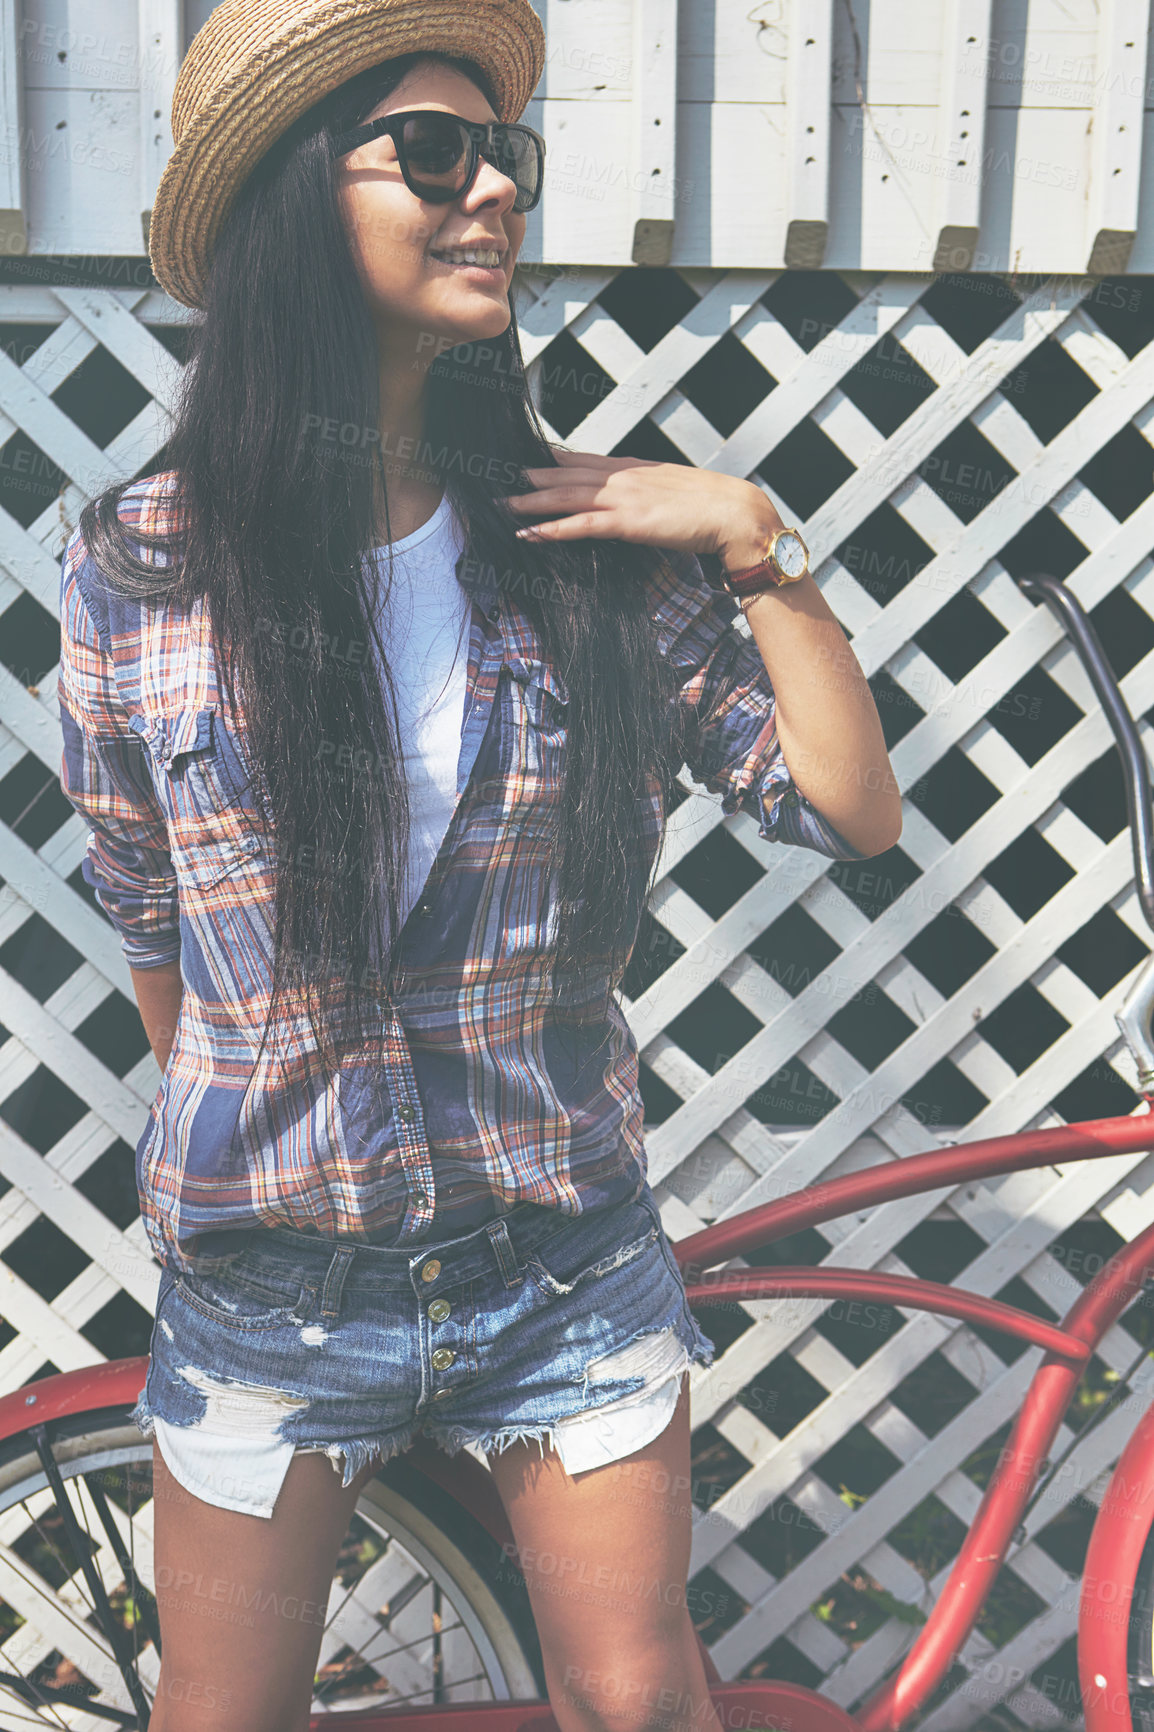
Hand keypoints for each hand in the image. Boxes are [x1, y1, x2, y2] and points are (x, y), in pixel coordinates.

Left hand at [503, 448, 783, 570]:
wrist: (735, 513)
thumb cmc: (712, 508)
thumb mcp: (672, 492)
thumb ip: (648, 492)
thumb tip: (637, 502)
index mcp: (634, 467)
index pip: (583, 460)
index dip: (552, 460)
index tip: (527, 460)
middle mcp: (623, 476)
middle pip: (566, 473)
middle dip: (531, 476)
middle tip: (499, 477)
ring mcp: (624, 497)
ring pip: (565, 495)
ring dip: (531, 500)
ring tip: (502, 504)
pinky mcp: (628, 521)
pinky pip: (581, 525)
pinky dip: (552, 528)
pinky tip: (529, 532)